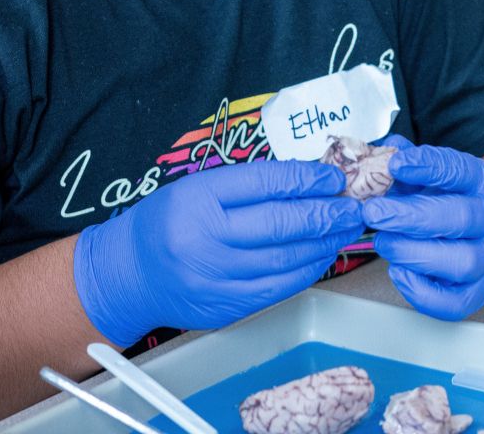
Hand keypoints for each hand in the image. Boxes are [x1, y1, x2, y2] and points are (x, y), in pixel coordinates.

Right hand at [74, 161, 363, 345]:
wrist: (129, 272)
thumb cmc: (168, 221)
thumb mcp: (198, 187)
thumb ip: (248, 186)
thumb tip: (306, 182)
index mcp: (198, 198)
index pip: (264, 183)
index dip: (306, 179)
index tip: (333, 177)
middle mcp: (205, 238)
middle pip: (280, 223)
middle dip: (326, 213)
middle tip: (353, 205)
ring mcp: (215, 278)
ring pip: (285, 259)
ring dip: (324, 243)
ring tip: (346, 228)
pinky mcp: (225, 307)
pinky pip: (277, 288)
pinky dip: (306, 270)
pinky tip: (323, 255)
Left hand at [362, 136, 483, 319]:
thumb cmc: (448, 196)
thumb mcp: (429, 171)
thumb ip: (403, 159)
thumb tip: (377, 152)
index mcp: (480, 181)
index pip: (459, 170)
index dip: (427, 167)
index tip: (394, 165)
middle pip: (461, 219)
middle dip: (411, 217)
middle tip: (373, 212)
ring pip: (462, 262)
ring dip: (414, 253)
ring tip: (381, 242)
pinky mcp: (477, 292)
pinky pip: (455, 303)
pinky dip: (422, 292)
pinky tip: (397, 271)